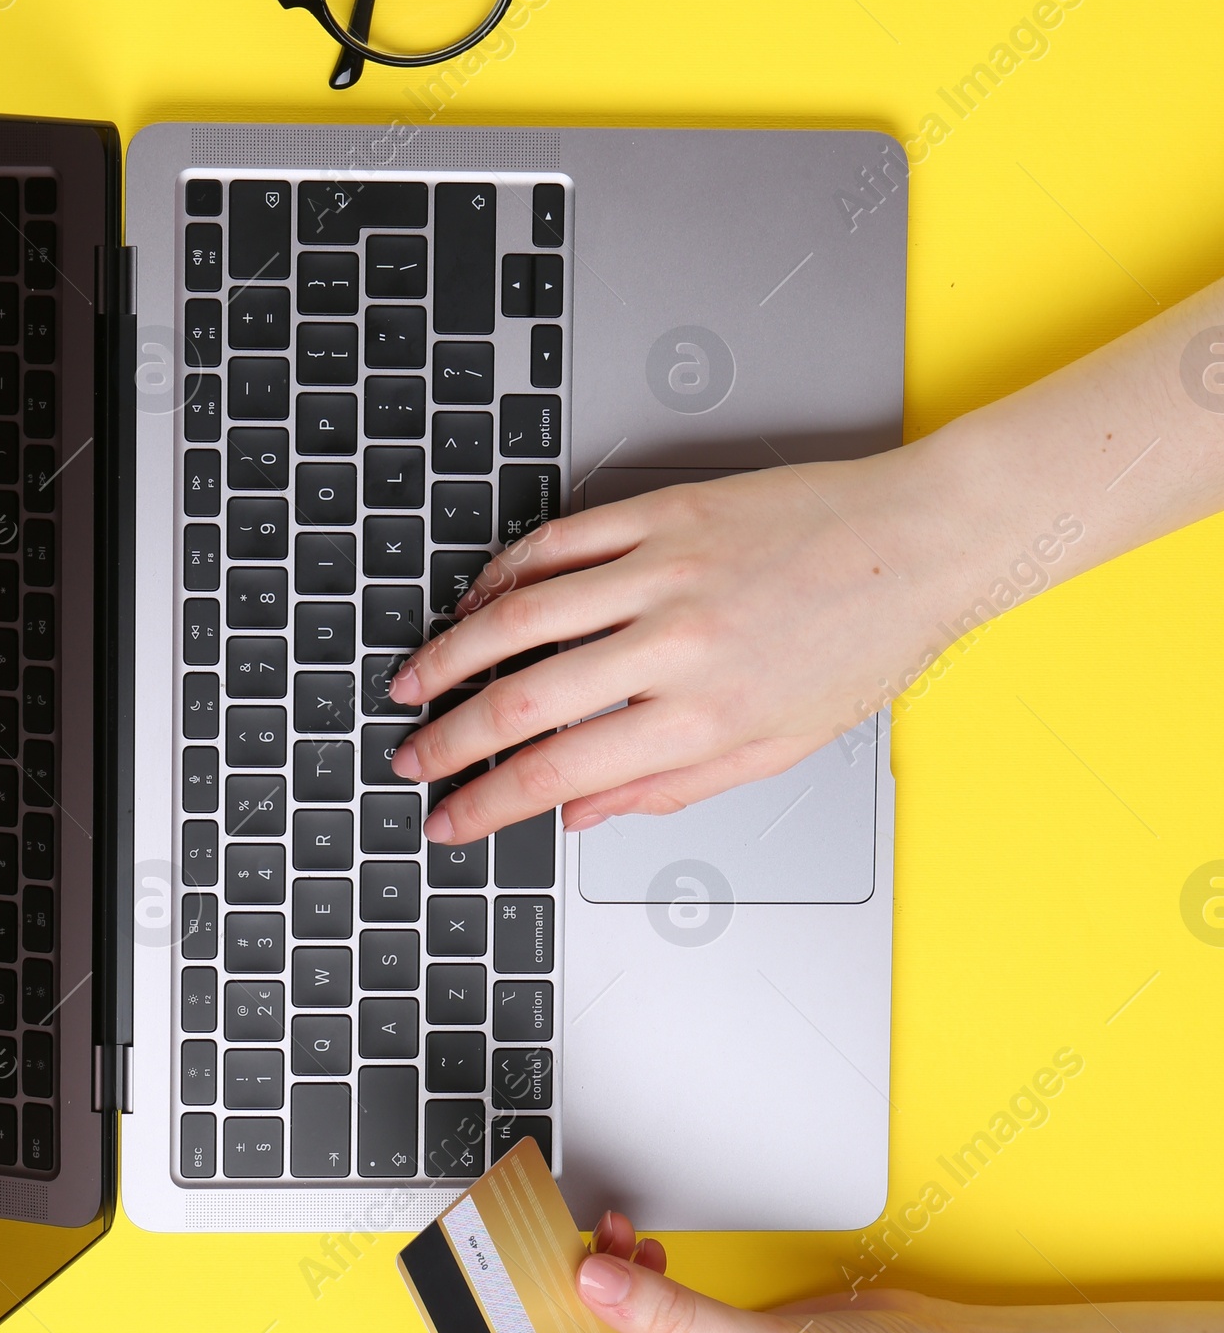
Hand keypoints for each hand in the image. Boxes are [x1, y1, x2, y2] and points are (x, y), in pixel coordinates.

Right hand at [389, 455, 942, 841]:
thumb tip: (585, 815)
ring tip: (414, 681)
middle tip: (409, 759)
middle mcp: (677, 643)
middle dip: (448, 739)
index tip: (450, 820)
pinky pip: (557, 543)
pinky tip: (478, 601)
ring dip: (451, 654)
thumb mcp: (781, 745)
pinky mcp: (664, 511)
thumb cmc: (867, 641)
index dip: (488, 804)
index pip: (561, 774)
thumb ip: (673, 785)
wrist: (923, 540)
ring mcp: (665, 570)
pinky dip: (503, 574)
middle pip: (523, 699)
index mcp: (706, 716)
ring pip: (521, 615)